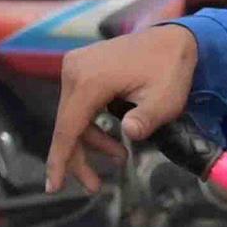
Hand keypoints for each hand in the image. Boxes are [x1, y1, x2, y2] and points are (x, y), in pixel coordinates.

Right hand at [47, 23, 201, 191]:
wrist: (173, 39)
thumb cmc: (171, 69)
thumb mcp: (166, 100)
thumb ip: (146, 119)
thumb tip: (129, 133)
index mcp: (90, 80)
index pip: (68, 128)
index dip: (60, 160)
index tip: (53, 187)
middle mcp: (74, 70)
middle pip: (67, 125)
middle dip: (79, 158)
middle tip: (95, 187)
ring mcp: (75, 66)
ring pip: (72, 117)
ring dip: (92, 142)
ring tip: (120, 157)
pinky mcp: (80, 67)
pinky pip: (79, 105)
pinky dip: (92, 125)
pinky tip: (113, 138)